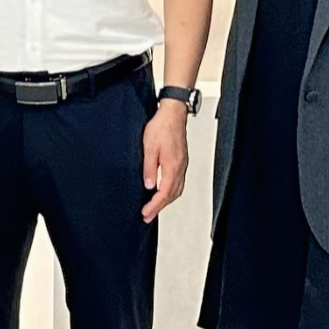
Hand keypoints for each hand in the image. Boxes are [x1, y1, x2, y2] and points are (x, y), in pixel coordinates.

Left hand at [140, 98, 191, 222]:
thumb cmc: (161, 127)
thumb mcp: (149, 147)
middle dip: (160, 207)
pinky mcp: (181, 161)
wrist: (173, 113)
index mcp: (172, 166)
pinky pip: (178, 182)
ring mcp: (182, 164)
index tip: (146, 213)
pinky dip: (170, 191)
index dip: (155, 205)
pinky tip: (163, 191)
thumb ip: (149, 168)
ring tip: (154, 207)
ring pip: (177, 189)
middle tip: (147, 216)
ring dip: (166, 200)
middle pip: (172, 195)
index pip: (164, 193)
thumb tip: (149, 185)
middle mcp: (180, 168)